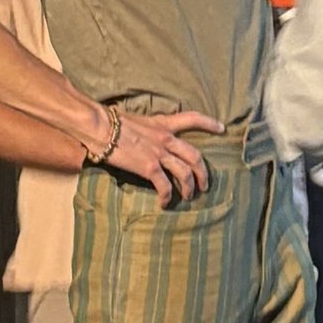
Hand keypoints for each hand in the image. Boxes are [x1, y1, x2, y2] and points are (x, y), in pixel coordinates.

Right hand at [99, 108, 220, 204]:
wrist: (101, 127)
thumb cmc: (112, 123)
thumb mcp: (138, 121)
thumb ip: (149, 130)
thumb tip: (148, 139)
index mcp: (163, 124)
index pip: (192, 119)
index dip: (209, 124)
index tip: (222, 128)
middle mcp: (166, 138)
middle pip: (195, 156)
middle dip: (203, 173)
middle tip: (205, 185)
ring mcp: (159, 153)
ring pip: (185, 173)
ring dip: (190, 188)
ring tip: (189, 197)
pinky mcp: (149, 167)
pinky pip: (165, 186)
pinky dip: (167, 197)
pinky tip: (164, 204)